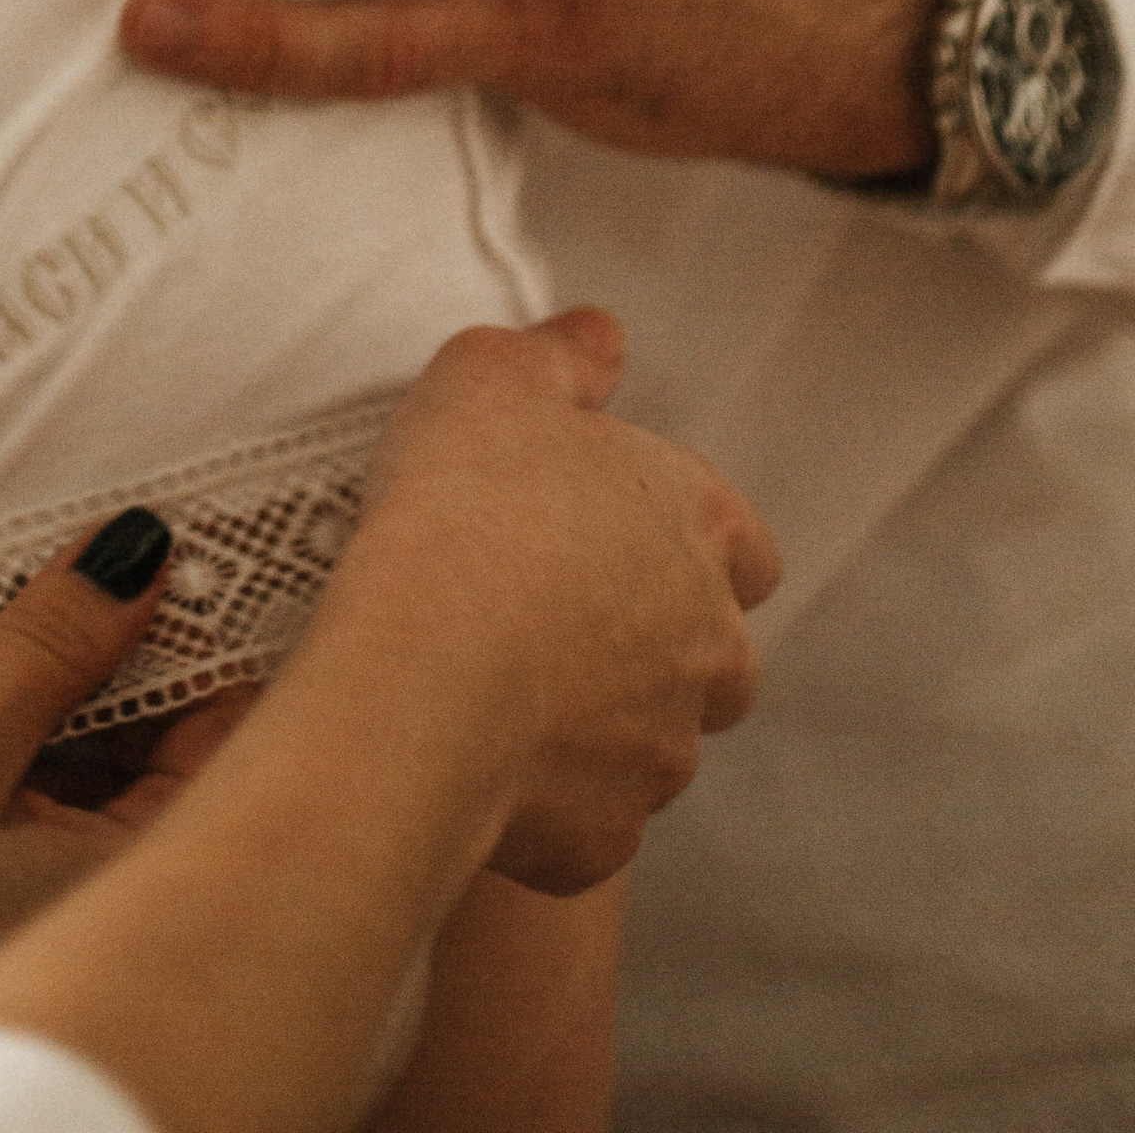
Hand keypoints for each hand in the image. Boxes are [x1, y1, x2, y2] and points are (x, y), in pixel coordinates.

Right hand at [0, 521, 247, 1069]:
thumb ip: (47, 646)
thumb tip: (136, 554)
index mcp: (149, 879)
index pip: (227, 720)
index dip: (190, 621)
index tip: (143, 547)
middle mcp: (137, 910)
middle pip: (176, 743)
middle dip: (127, 654)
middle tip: (67, 579)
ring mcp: (85, 921)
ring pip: (118, 773)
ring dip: (79, 703)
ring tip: (18, 638)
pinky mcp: (32, 924)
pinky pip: (72, 815)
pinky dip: (45, 756)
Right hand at [337, 309, 776, 892]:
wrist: (424, 678)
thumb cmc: (463, 510)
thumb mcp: (494, 377)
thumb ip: (560, 354)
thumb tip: (604, 334)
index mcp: (697, 525)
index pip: (746, 543)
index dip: (687, 537)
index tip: (610, 533)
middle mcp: (708, 644)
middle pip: (712, 653)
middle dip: (653, 644)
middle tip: (549, 616)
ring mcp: (666, 749)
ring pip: (653, 740)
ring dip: (601, 721)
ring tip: (502, 688)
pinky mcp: (611, 836)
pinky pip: (590, 817)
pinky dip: (550, 796)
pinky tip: (480, 758)